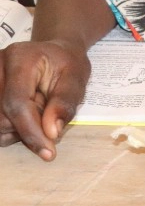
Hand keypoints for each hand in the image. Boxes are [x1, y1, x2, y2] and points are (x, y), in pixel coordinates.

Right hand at [0, 40, 90, 159]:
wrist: (54, 53)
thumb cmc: (68, 63)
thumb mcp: (77, 77)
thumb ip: (65, 103)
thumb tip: (51, 133)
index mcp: (20, 58)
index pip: (17, 103)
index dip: (31, 131)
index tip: (49, 152)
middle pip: (2, 117)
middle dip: (29, 128)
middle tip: (50, 114)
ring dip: (19, 130)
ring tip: (38, 110)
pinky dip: (12, 129)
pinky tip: (26, 115)